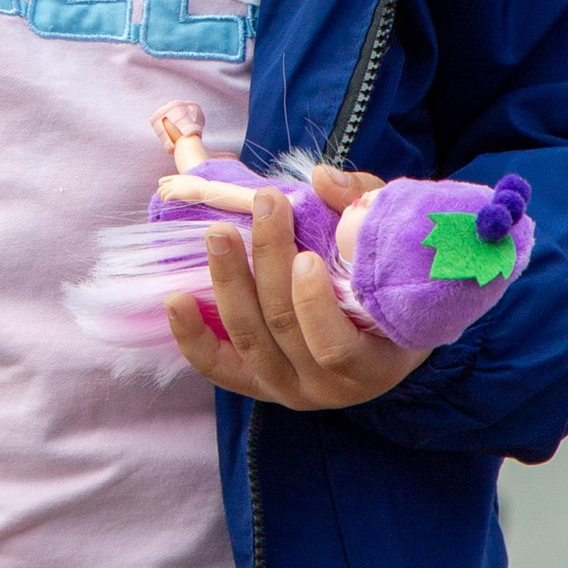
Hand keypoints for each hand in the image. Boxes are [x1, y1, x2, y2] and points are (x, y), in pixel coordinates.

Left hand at [164, 167, 428, 409]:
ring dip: (228, 282)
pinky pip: (217, 365)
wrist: (389, 327)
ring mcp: (287, 387)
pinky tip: (175, 300)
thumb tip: (321, 178)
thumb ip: (364, 208)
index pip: (335, 346)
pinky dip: (192, 335)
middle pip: (282, 327)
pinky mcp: (254, 382)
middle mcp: (327, 389)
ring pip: (247, 338)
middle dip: (268, 262)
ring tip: (220, 233)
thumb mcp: (391, 244)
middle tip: (264, 206)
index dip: (314, 305)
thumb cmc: (392, 281)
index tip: (305, 256)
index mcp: (372, 366)